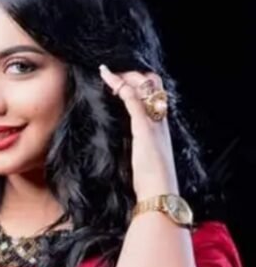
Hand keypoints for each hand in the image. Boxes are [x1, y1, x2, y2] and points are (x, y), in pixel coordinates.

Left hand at [99, 64, 179, 199]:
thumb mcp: (142, 158)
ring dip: (124, 76)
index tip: (120, 81)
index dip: (140, 84)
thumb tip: (125, 145)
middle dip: (133, 74)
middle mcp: (160, 121)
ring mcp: (153, 123)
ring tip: (106, 72)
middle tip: (112, 74)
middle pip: (153, 84)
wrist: (160, 193)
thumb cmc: (150, 182)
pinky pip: (133, 100)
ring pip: (144, 87)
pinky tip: (107, 77)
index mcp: (160, 127)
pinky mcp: (144, 129)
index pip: (155, 94)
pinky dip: (120, 85)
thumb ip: (137, 146)